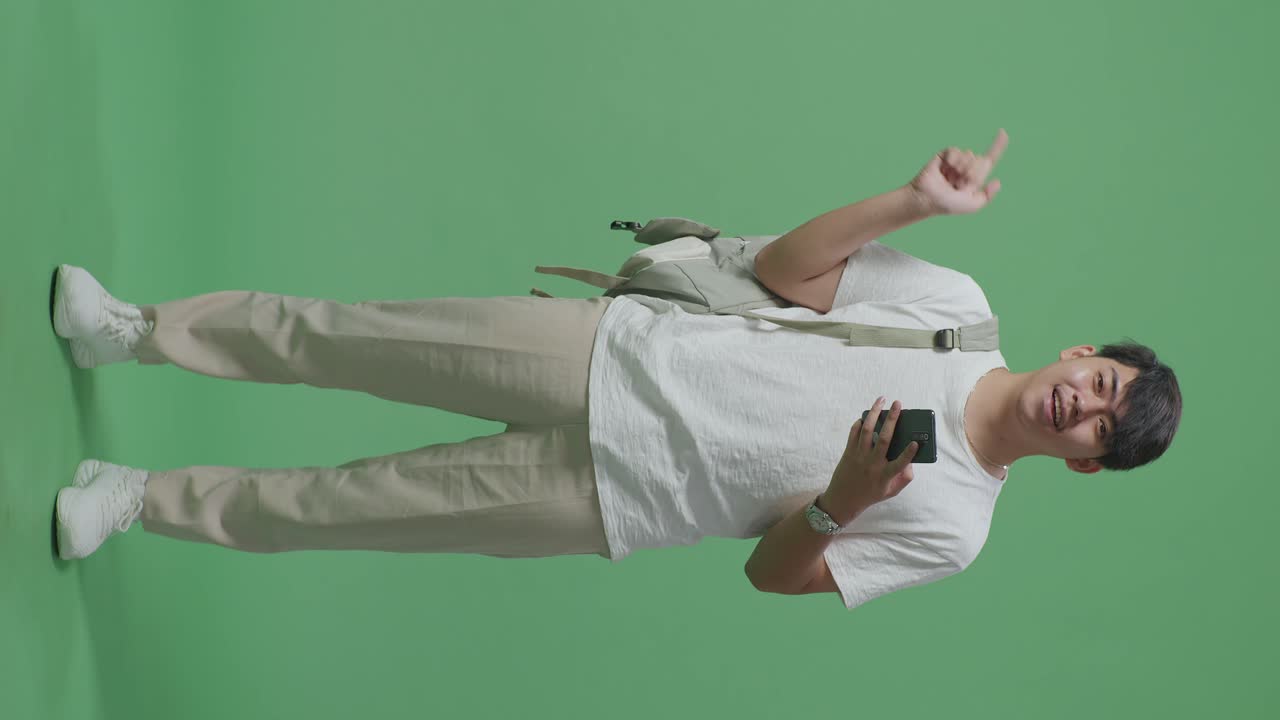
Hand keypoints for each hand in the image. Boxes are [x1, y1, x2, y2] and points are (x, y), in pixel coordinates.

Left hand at [822, 398, 918, 522]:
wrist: (843, 499)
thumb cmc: (871, 494)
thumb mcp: (891, 491)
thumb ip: (905, 478)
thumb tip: (912, 460)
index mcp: (885, 475)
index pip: (900, 463)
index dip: (909, 453)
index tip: (915, 442)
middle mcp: (872, 464)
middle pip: (883, 438)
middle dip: (892, 419)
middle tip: (898, 404)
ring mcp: (859, 456)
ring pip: (867, 430)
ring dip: (874, 413)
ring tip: (881, 400)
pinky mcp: (848, 452)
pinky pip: (854, 433)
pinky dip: (860, 422)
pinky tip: (866, 416)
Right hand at [907, 128, 1008, 214]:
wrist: (927, 199)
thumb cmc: (948, 205)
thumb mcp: (973, 205)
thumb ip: (988, 196)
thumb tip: (998, 181)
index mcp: (974, 178)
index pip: (989, 160)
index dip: (997, 146)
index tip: (1003, 132)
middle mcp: (966, 167)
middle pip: (981, 161)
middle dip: (975, 172)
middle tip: (964, 182)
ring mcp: (955, 161)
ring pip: (970, 155)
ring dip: (965, 167)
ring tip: (954, 178)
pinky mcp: (944, 156)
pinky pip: (956, 150)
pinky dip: (955, 159)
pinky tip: (949, 166)